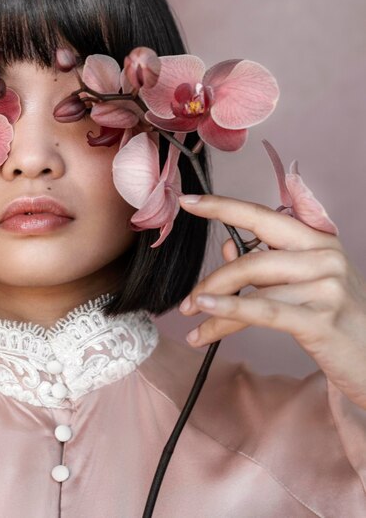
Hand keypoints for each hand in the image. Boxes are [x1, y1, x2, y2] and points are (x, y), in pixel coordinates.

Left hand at [177, 194, 365, 409]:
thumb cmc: (334, 316)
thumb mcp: (303, 280)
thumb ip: (266, 260)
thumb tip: (227, 247)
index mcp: (317, 239)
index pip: (261, 215)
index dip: (222, 206)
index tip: (188, 202)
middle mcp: (325, 256)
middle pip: (250, 259)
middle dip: (212, 280)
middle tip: (187, 300)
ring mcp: (326, 286)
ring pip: (253, 287)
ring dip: (214, 304)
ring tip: (192, 317)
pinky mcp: (321, 318)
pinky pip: (263, 311)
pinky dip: (228, 312)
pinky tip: (206, 316)